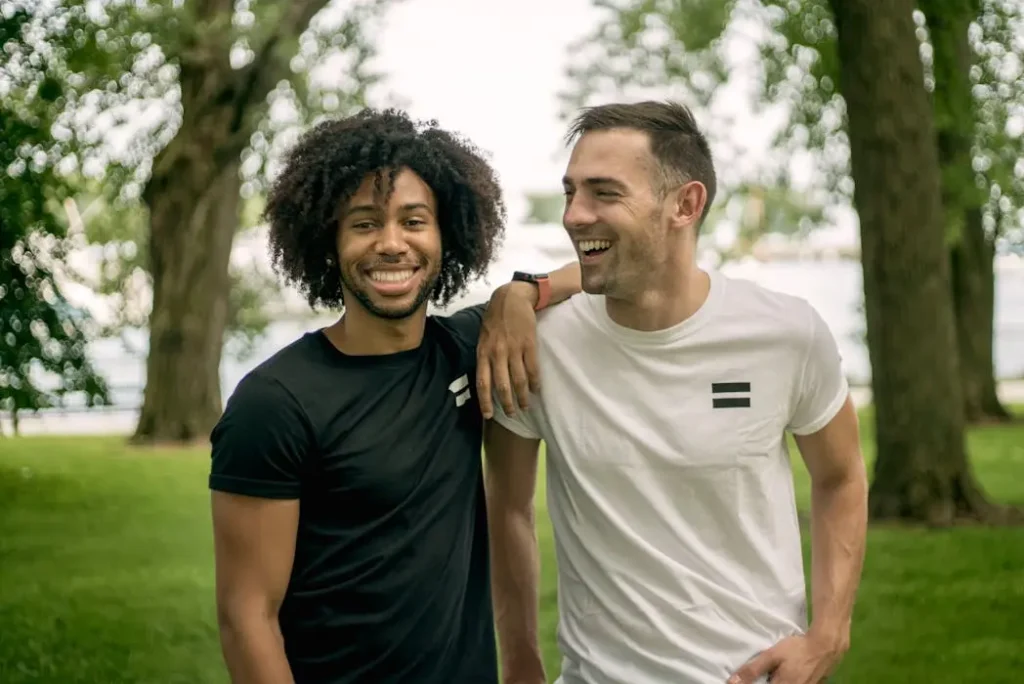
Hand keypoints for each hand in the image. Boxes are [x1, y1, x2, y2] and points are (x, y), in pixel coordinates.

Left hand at [477, 282, 540, 418]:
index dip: (486, 401)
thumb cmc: (495, 319)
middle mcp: (497, 353)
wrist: (511, 298)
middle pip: (502, 386)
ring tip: (526, 406)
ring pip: (519, 380)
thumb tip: (486, 379)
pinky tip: (536, 390)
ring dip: (523, 396)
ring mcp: (514, 349)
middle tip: (513, 414)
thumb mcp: (483, 337)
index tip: (489, 415)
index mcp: (483, 352)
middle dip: (508, 404)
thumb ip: (485, 356)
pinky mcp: (529, 344)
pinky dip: (535, 382)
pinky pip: (533, 369)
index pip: (483, 383)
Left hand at [727, 632, 844, 683]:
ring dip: (777, 679)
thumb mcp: (772, 656)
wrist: (826, 646)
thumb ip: (752, 670)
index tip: (750, 681)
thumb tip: (732, 682)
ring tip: (775, 672)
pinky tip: (787, 673)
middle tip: (768, 672)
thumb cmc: (797, 649)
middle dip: (767, 680)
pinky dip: (789, 680)